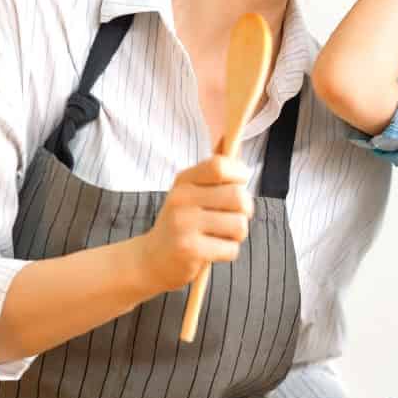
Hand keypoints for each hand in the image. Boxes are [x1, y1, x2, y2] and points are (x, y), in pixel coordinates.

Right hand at [135, 154, 253, 296]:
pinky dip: (229, 251)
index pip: (219, 166)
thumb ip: (212, 170)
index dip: (239, 172)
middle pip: (238, 196)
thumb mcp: (189, 191)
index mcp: (184, 180)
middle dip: (246, 209)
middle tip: (235, 217)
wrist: (151, 260)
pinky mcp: (189, 250)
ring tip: (224, 235)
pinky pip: (231, 249)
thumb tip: (228, 137)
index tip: (242, 182)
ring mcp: (184, 224)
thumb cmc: (180, 222)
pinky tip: (214, 250)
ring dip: (239, 234)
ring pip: (239, 225)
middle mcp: (181, 199)